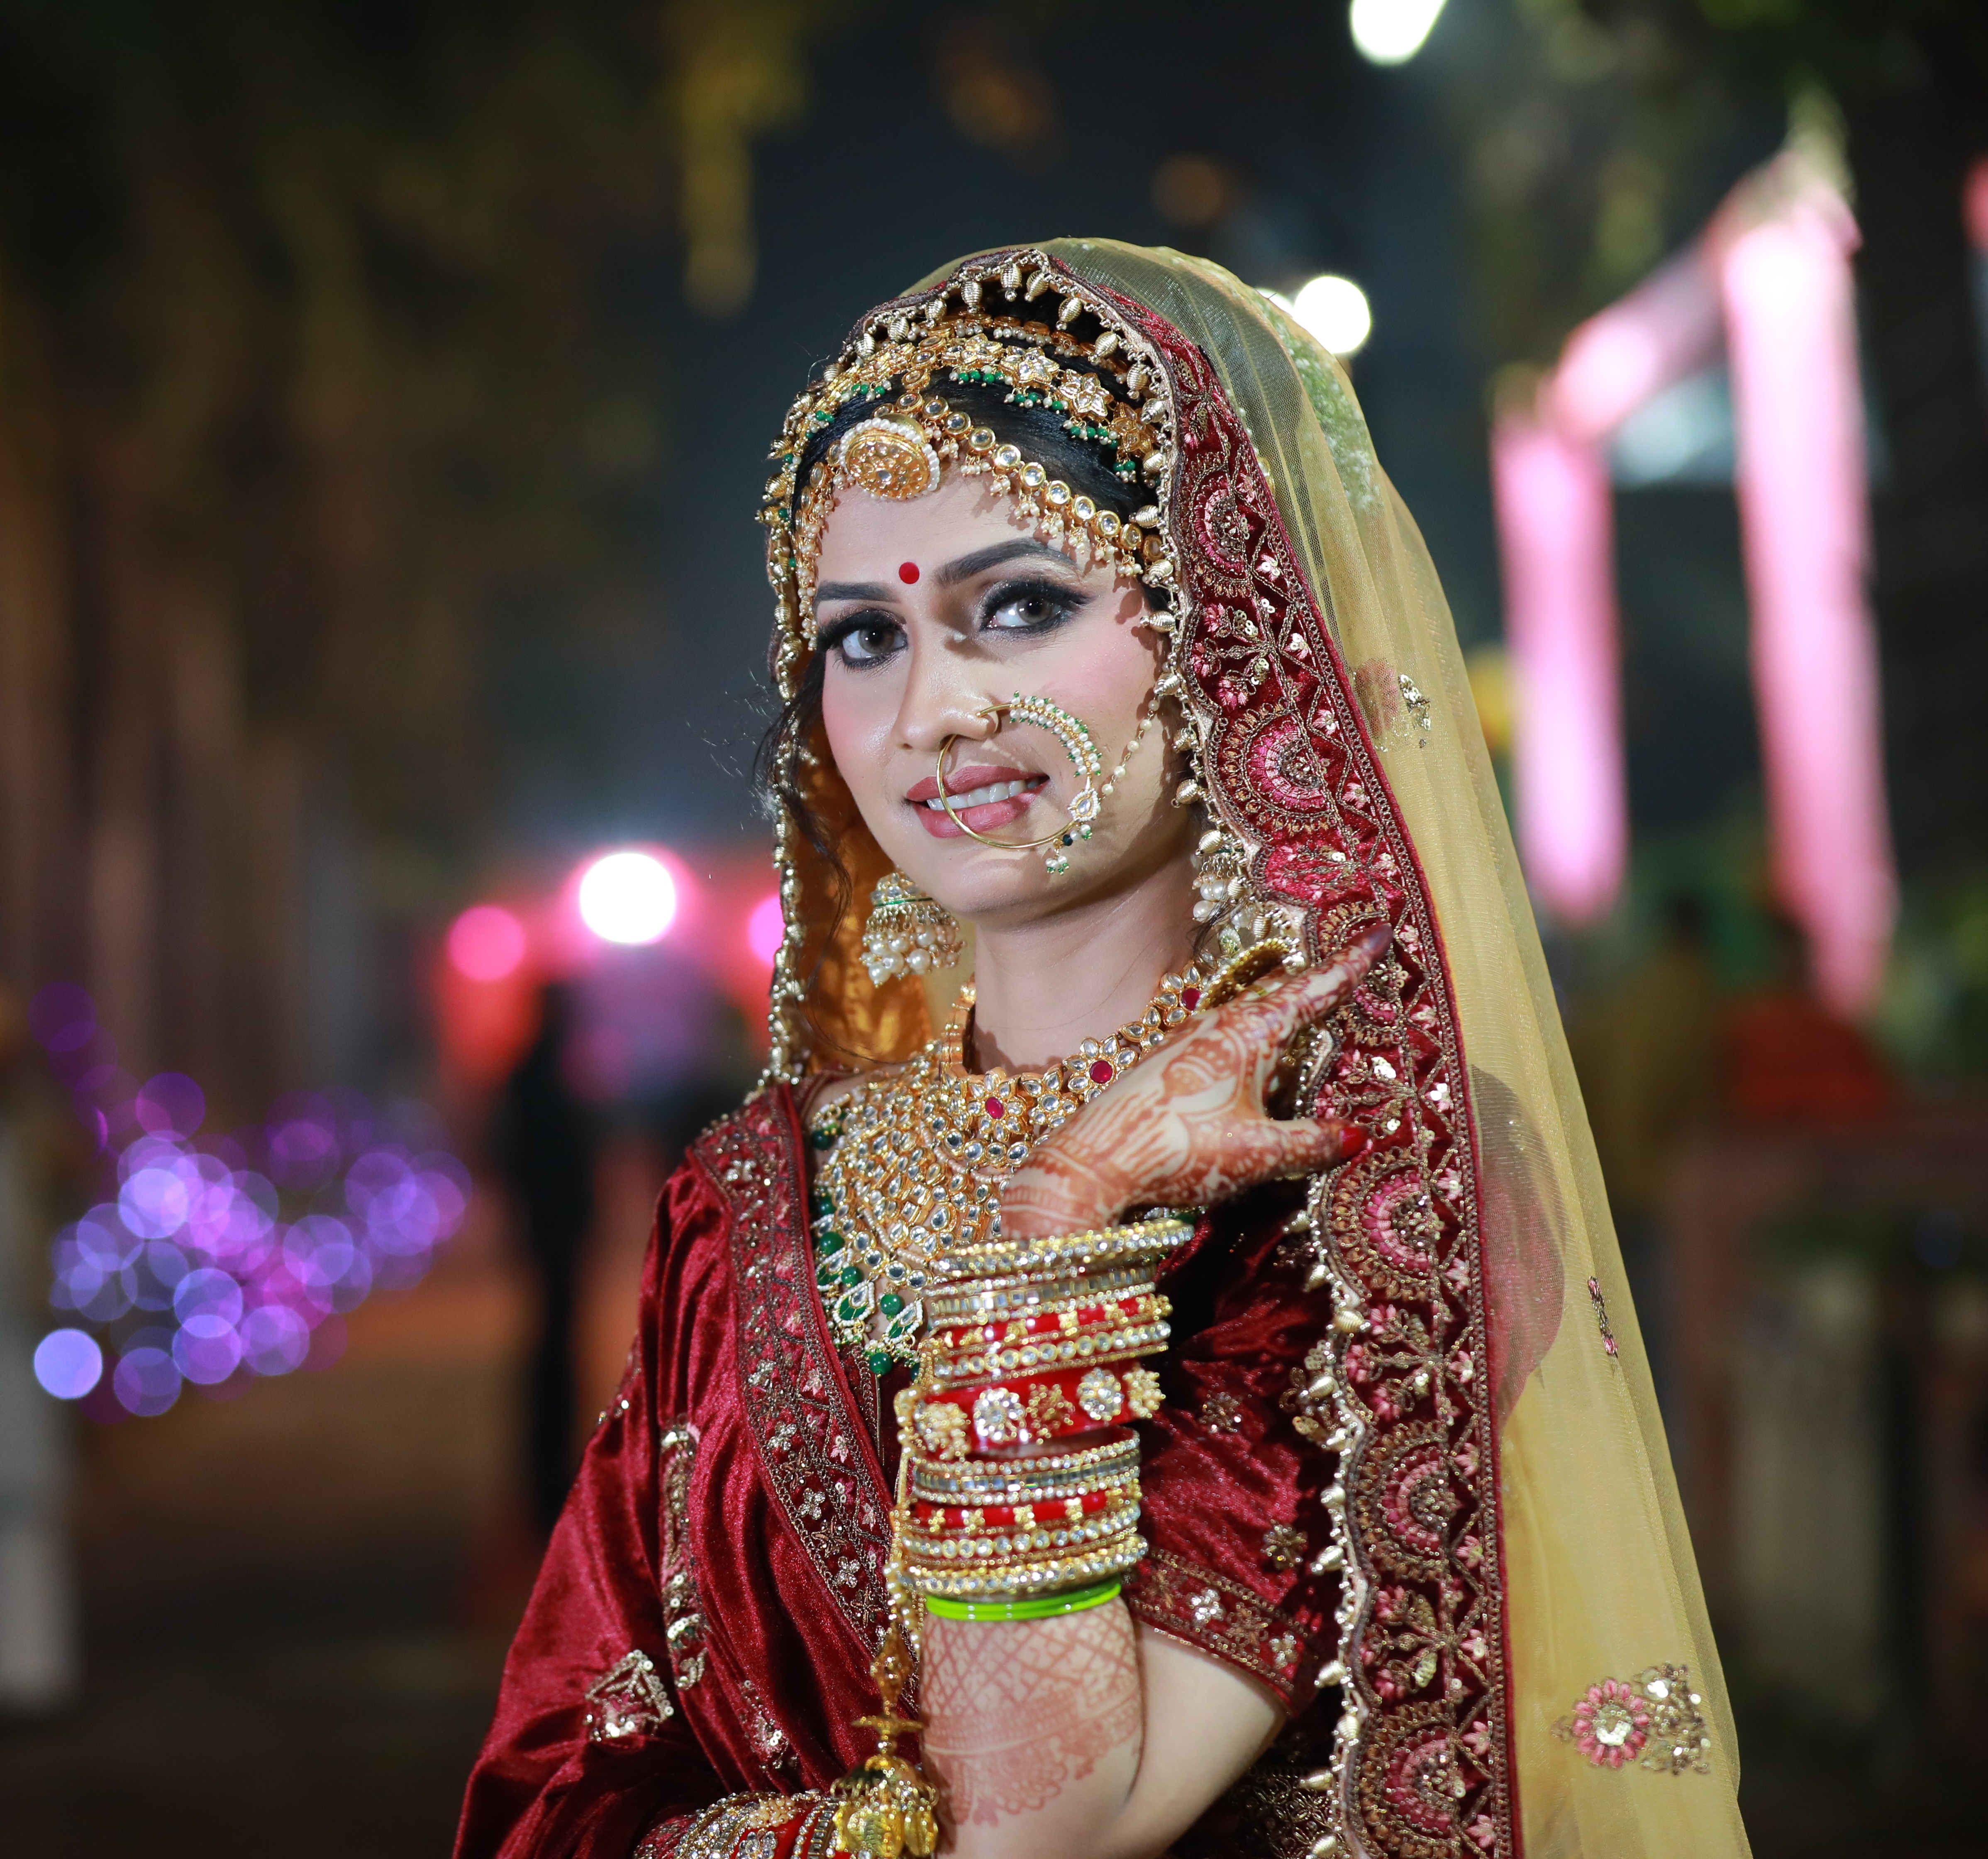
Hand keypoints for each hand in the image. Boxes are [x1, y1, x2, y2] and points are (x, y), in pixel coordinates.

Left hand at [999, 925, 1388, 1239]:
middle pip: (1279, 995)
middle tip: (1350, 967)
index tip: (1379, 931)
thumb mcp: (1258, 1155)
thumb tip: (1357, 1137)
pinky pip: (1223, 1038)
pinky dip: (1250, 1039)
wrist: (1095, 1162)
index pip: (1312, 991)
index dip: (1350, 965)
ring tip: (1308, 1012)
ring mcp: (1187, 1041)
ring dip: (1280, 1013)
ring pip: (1248, 1015)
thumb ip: (1311, 1143)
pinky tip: (1250, 1061)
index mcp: (1247, 1034)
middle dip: (1316, 985)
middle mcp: (1217, 1025)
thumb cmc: (1179, 1152)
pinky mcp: (1167, 1063)